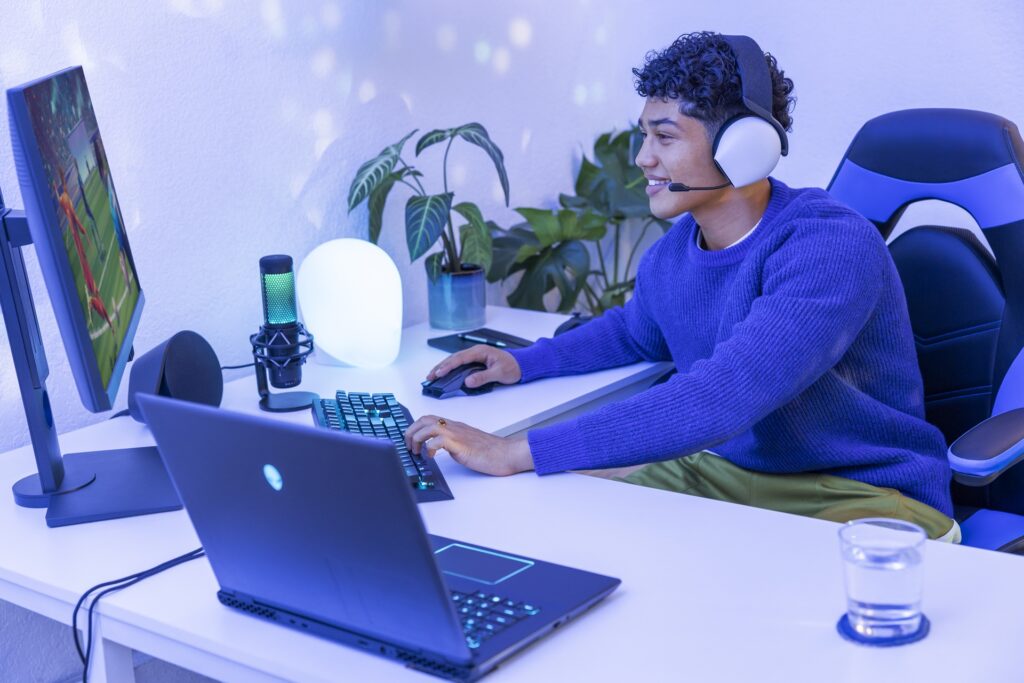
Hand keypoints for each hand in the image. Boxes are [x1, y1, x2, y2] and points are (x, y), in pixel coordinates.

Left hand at [405, 415, 533, 475]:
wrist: (508, 453)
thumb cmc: (492, 451)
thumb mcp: (467, 444)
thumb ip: (453, 443)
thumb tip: (437, 448)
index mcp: (455, 426)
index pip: (429, 419)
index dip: (415, 428)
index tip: (410, 441)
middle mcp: (454, 427)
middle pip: (424, 419)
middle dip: (411, 432)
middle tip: (409, 447)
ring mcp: (458, 435)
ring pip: (429, 427)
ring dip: (417, 439)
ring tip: (417, 452)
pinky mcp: (461, 445)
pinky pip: (439, 441)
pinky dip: (430, 448)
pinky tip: (432, 457)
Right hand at [426, 345, 521, 388]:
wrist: (522, 364)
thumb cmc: (513, 367)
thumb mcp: (499, 373)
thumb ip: (483, 377)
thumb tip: (468, 382)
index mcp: (480, 352)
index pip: (460, 359)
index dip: (448, 366)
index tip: (439, 373)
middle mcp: (476, 351)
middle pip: (454, 358)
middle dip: (440, 367)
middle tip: (429, 376)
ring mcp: (475, 356)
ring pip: (455, 360)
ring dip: (443, 367)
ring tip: (432, 375)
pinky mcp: (475, 361)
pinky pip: (459, 364)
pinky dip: (450, 368)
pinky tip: (443, 374)